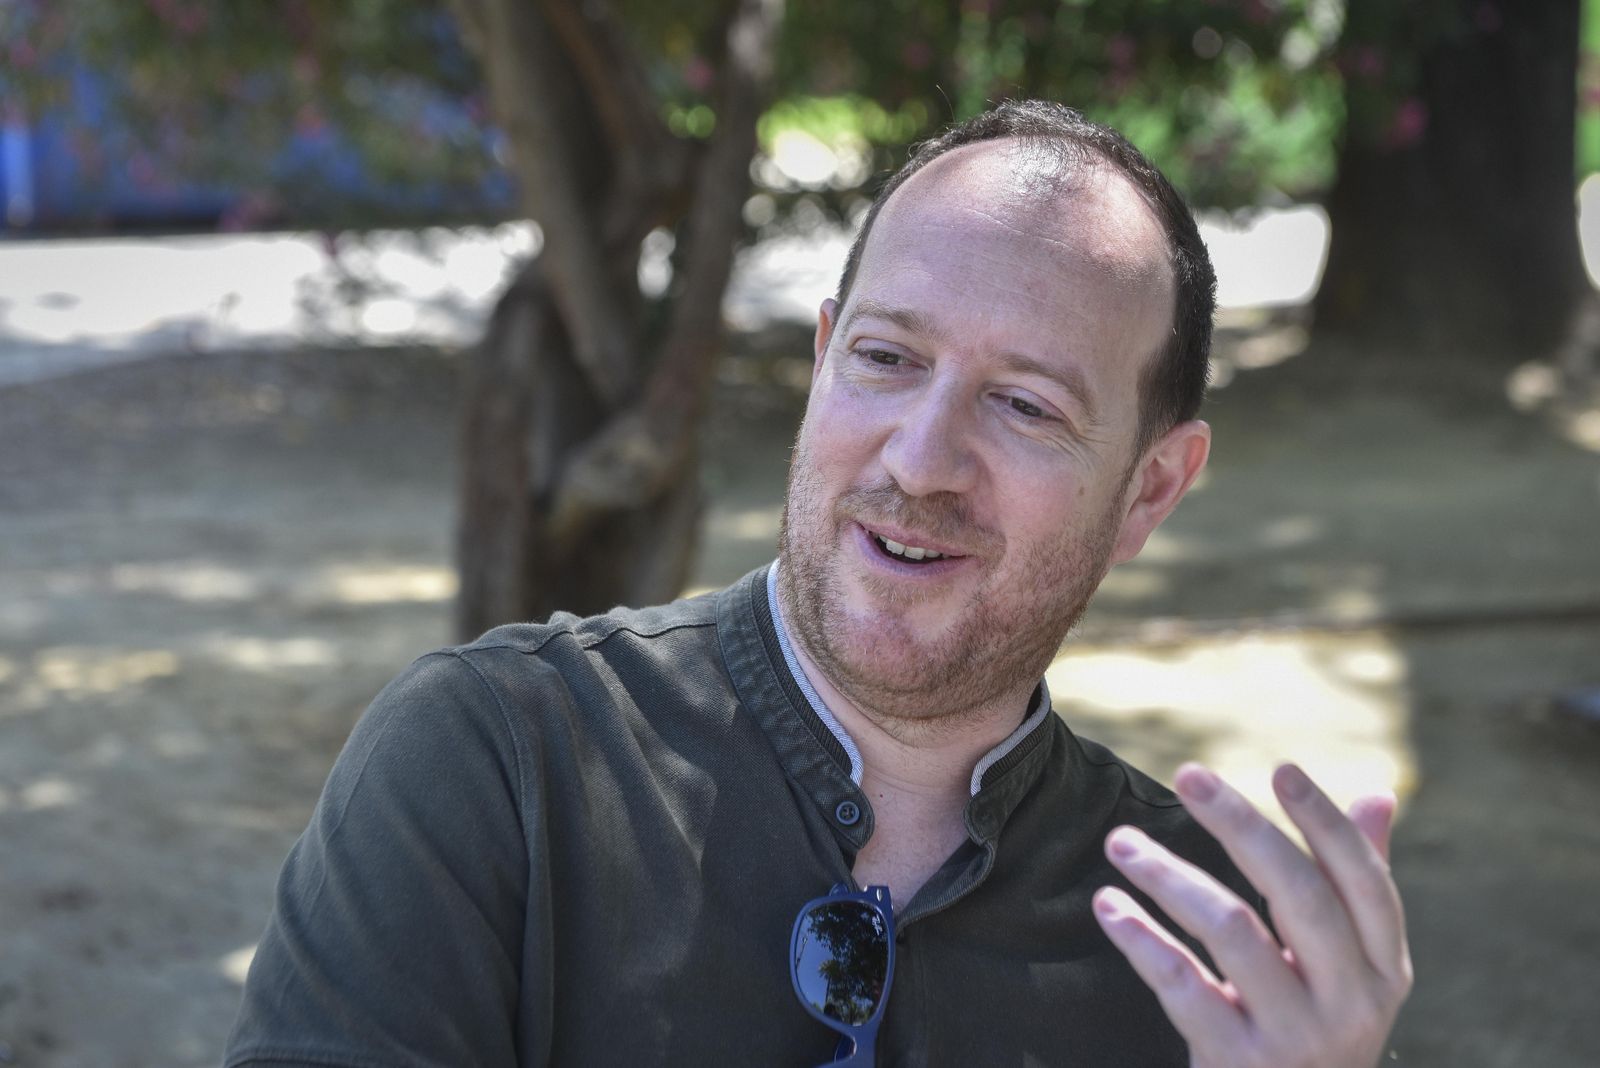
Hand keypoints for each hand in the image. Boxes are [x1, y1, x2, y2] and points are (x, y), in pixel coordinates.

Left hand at [1093, 763, 1411, 1067]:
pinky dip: (1142, 942)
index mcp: (1383, 967)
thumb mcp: (1352, 968)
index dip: (1327, 824)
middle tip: (1188, 775)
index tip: (1282, 767)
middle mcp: (1350, 1001)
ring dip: (1171, 877)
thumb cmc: (1316, 1025)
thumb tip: (1379, 794)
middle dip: (1241, 826)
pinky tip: (1110, 906)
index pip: (1364, 881)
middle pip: (1299, 894)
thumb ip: (1358, 887)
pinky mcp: (1237, 1062)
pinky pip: (1183, 988)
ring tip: (1121, 842)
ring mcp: (1294, 1036)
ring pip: (1232, 933)